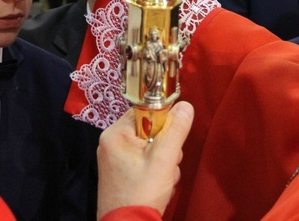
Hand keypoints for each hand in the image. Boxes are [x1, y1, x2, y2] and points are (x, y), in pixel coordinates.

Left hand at [97, 102, 193, 217]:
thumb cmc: (142, 192)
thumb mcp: (164, 159)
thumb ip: (176, 130)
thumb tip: (186, 105)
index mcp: (115, 134)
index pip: (144, 112)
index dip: (163, 122)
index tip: (171, 139)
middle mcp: (112, 144)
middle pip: (150, 130)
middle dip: (165, 147)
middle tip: (166, 164)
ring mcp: (116, 160)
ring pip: (151, 147)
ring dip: (164, 161)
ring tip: (163, 178)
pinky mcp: (122, 174)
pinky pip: (145, 161)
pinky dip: (155, 171)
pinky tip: (158, 184)